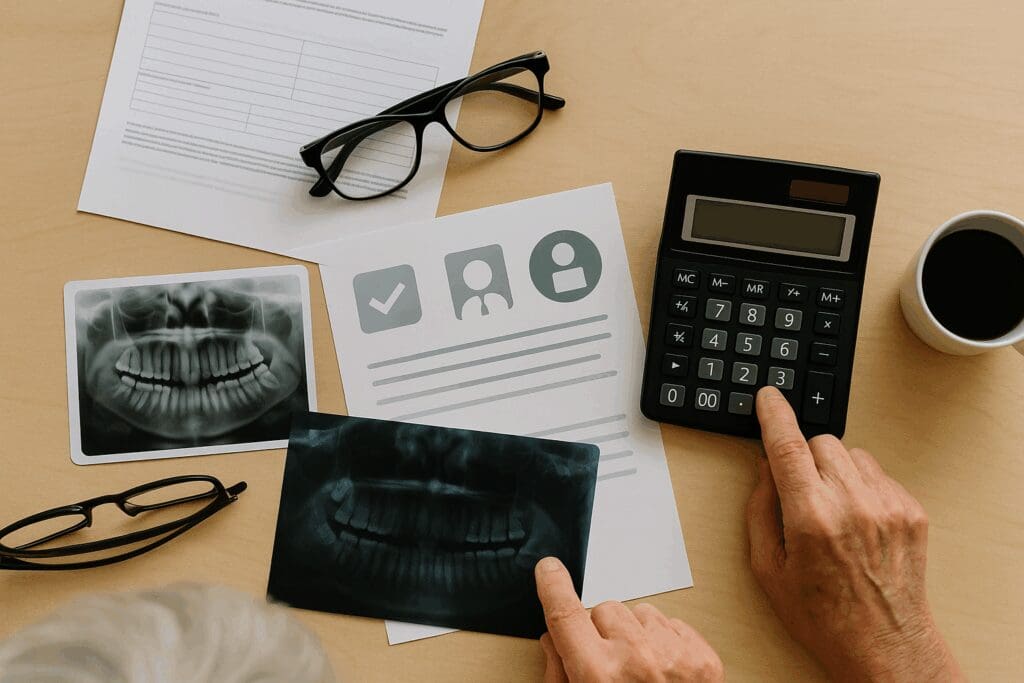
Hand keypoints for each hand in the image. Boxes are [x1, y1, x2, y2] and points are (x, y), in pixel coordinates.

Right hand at [534, 557, 723, 681]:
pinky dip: (663, 642)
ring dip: (633, 634)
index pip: (566, 614)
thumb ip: (559, 674)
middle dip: (599, 630)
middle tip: (605, 663)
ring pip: (639, 613)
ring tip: (637, 672)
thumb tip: (554, 638)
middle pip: (603, 610)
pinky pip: (672, 624)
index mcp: (598, 677)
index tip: (549, 570)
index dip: (553, 587)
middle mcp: (637, 661)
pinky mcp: (704, 660)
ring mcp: (675, 658)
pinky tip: (660, 672)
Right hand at [746, 386, 962, 681]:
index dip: (774, 415)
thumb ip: (759, 510)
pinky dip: (862, 486)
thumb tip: (765, 468)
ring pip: (851, 454)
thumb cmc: (823, 614)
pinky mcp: (911, 511)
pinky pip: (878, 474)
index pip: (787, 446)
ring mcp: (887, 506)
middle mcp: (852, 505)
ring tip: (832, 511)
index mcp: (810, 518)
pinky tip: (857, 521)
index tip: (768, 397)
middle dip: (804, 460)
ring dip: (834, 470)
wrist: (884, 644)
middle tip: (801, 494)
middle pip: (820, 444)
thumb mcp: (768, 569)